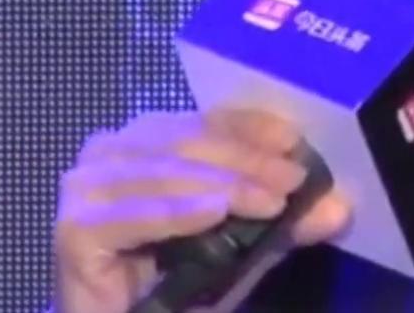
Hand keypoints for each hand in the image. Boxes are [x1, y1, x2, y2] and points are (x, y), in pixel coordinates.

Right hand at [52, 108, 351, 312]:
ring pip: (165, 173)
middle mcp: (109, 153)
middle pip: (186, 142)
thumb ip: (282, 226)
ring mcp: (85, 188)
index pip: (206, 120)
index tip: (296, 140)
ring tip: (269, 201)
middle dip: (245, 160)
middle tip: (293, 180)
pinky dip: (176, 212)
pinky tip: (214, 213)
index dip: (251, 126)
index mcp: (146, 142)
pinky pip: (133, 215)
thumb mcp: (242, 251)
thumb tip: (339, 206)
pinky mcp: (74, 229)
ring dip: (222, 185)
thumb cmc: (176, 292)